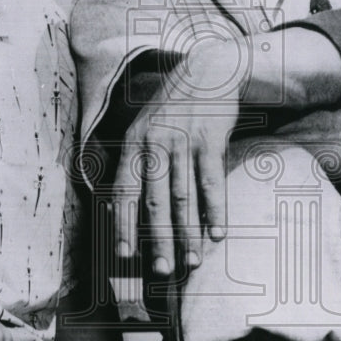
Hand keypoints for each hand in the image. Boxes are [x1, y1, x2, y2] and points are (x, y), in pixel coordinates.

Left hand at [113, 40, 247, 274]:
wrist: (209, 71)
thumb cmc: (174, 108)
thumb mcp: (146, 127)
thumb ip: (137, 163)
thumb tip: (122, 208)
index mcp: (134, 143)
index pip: (124, 191)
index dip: (123, 224)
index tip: (126, 256)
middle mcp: (155, 143)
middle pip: (155, 201)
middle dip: (158, 239)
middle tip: (162, 270)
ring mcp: (183, 140)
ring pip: (184, 196)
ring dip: (188, 233)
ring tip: (192, 261)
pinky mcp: (210, 139)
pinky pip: (211, 181)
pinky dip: (215, 210)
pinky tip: (218, 233)